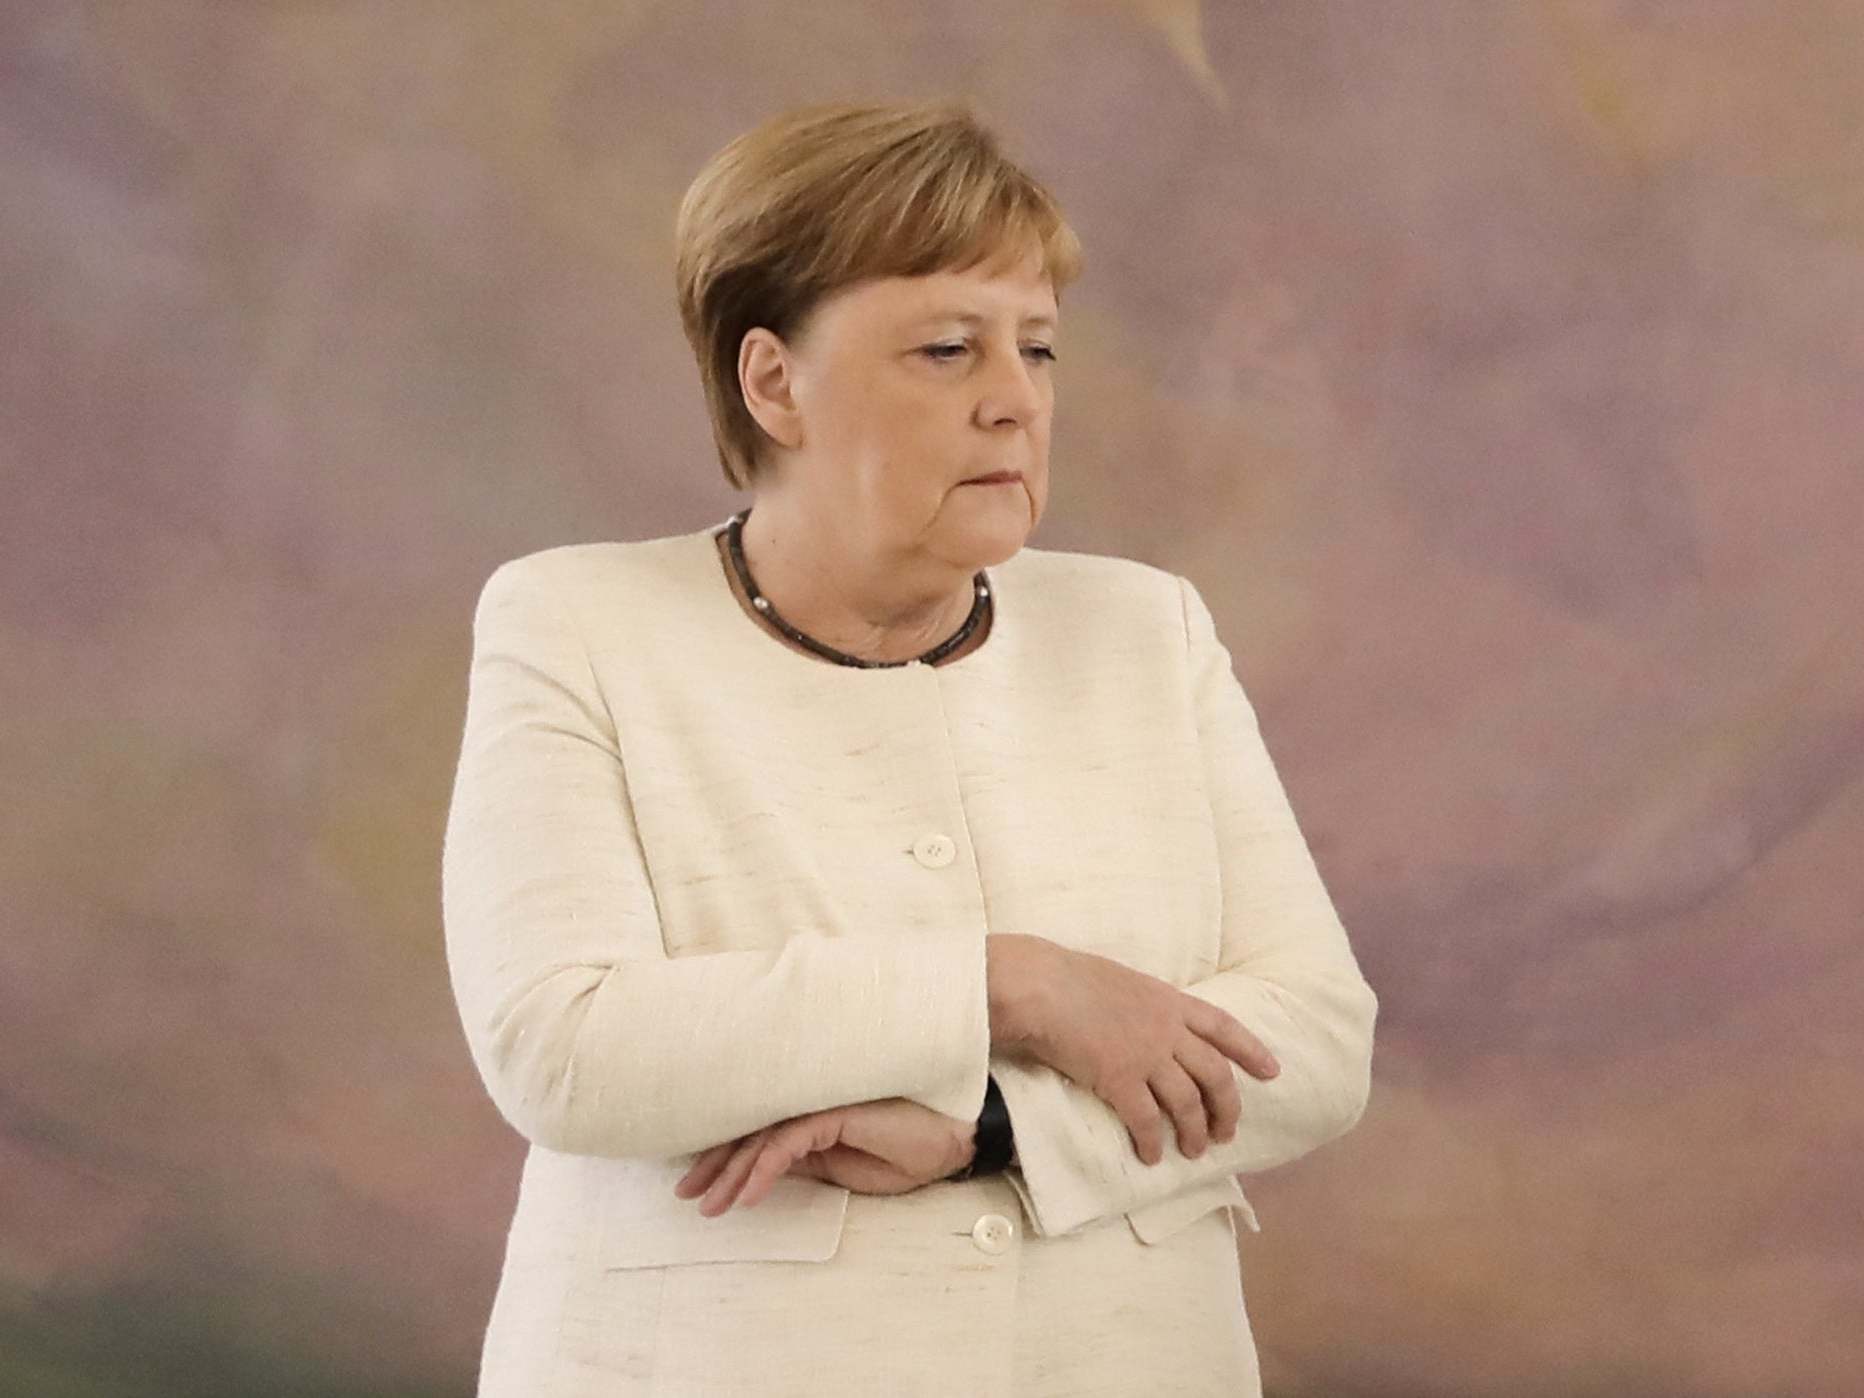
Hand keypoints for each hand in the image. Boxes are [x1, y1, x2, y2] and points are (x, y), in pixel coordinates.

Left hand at [673, 1098, 974, 1216]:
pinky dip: (764, 1169)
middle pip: (748, 1130)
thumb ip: (804, 1164)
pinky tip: (748, 1196)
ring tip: (711, 1205)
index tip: (697, 1188)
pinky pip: (788, 1142)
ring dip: (732, 1173)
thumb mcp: (843, 1170)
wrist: (951, 1140)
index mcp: (810, 1114)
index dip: (723, 1158)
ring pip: (761, 1137)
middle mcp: (808, 1102)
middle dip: (714, 1164)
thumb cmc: (904, 1151)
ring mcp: (820, 1103)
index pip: (756, 1133)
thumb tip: (759, 1173)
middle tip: (685, 1194)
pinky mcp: (833, 1111)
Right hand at [994, 935, 1280, 1165]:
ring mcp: (1146, 1055)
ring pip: (1187, 1103)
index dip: (1251, 1050)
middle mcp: (1167, 1029)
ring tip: (1193, 1151)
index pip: (1224, 1027)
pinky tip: (1151, 1156)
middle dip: (1227, 1109)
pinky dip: (1152, 1142)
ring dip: (1194, 1132)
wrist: (1040, 986)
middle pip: (1215, 1075)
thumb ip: (1145, 1005)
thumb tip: (1146, 1024)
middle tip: (1225, 1133)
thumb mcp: (1123, 981)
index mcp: (1170, 1000)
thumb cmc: (1069, 977)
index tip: (1272, 1071)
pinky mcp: (1120, 1080)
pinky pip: (1146, 1120)